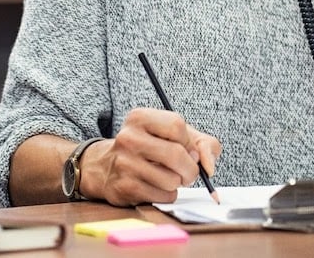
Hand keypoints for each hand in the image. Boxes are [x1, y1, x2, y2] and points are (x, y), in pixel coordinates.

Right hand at [81, 107, 220, 206]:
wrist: (105, 167)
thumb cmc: (150, 148)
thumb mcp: (174, 135)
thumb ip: (203, 143)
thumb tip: (208, 166)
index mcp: (140, 118)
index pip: (176, 125)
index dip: (188, 141)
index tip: (186, 148)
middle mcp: (128, 138)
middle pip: (176, 154)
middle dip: (190, 168)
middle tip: (189, 172)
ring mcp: (124, 164)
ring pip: (171, 179)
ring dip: (178, 183)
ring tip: (170, 178)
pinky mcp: (124, 188)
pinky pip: (162, 196)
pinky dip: (168, 195)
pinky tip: (158, 187)